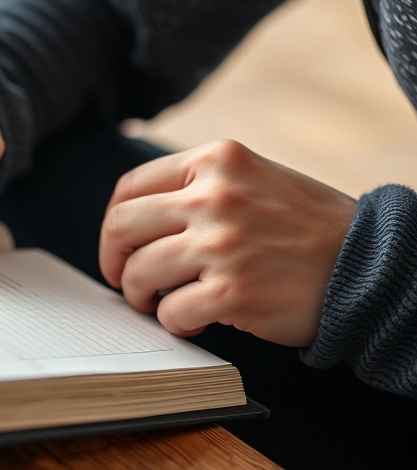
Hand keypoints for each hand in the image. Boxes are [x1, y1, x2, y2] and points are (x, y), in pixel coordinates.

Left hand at [99, 140, 356, 346]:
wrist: (371, 264)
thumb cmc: (308, 226)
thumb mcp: (253, 178)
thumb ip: (198, 187)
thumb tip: (135, 219)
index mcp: (215, 161)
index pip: (130, 188)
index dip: (114, 224)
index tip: (120, 246)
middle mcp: (213, 197)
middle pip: (122, 228)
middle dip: (115, 260)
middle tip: (127, 280)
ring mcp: (221, 245)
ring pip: (140, 273)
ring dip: (142, 296)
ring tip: (160, 303)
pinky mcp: (232, 292)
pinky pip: (172, 313)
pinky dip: (175, 323)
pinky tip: (195, 320)